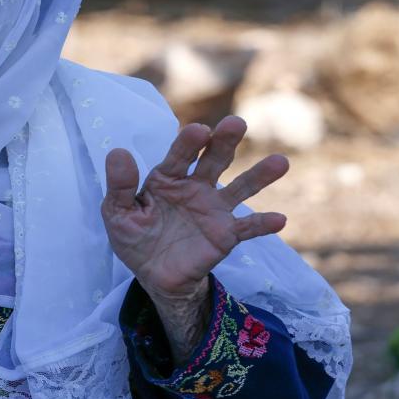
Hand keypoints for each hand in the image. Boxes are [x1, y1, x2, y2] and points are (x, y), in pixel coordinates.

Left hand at [101, 115, 287, 362]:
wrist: (154, 276)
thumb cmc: (135, 238)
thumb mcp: (117, 213)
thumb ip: (120, 186)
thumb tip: (117, 152)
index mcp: (167, 178)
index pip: (179, 156)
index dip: (188, 143)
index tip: (199, 130)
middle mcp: (195, 187)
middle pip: (213, 160)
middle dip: (224, 142)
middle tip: (236, 123)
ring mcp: (213, 209)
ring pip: (240, 188)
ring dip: (258, 175)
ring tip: (280, 161)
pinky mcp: (226, 235)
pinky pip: (247, 228)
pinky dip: (262, 224)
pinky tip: (279, 219)